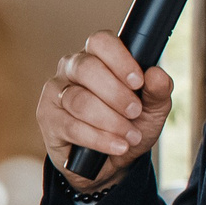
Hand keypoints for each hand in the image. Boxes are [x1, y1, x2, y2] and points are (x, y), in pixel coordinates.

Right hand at [39, 32, 173, 188]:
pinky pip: (71, 126)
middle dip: (116, 93)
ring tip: (130, 135)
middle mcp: (71, 69)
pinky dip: (99, 138)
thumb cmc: (127, 126)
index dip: (120, 59)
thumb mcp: (152, 110)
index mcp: (97, 57)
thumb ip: (158, 91)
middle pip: (86, 68)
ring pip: (79, 100)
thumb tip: (157, 74)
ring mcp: (55, 93)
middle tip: (135, 111)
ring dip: (110, 120)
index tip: (138, 81)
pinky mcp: (47, 118)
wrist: (110, 163)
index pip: (100, 42)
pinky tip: (116, 145)